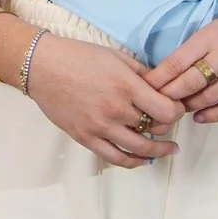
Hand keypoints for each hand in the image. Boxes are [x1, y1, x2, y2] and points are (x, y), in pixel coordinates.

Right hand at [22, 31, 183, 167]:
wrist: (40, 66)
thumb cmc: (78, 56)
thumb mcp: (116, 57)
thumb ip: (143, 74)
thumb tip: (164, 90)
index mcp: (126, 85)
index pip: (167, 110)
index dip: (177, 111)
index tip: (175, 108)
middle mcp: (115, 109)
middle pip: (156, 128)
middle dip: (167, 126)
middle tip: (167, 123)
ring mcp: (99, 126)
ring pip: (140, 149)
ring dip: (159, 150)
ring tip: (169, 149)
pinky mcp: (85, 137)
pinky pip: (116, 158)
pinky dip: (134, 162)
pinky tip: (144, 159)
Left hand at [144, 0, 217, 125]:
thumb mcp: (212, 30)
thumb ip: (193, 50)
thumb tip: (166, 74)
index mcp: (209, 37)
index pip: (176, 62)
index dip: (158, 80)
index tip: (143, 90)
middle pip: (190, 82)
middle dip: (169, 97)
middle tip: (156, 106)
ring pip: (210, 97)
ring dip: (190, 107)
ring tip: (177, 111)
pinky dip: (213, 114)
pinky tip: (200, 117)